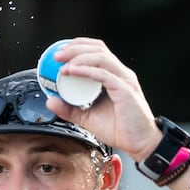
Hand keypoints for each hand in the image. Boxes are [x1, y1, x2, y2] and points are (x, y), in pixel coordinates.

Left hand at [43, 38, 161, 162]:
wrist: (139, 144)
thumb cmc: (120, 130)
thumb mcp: (87, 118)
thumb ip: (69, 109)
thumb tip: (51, 102)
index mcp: (114, 76)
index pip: (97, 51)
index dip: (78, 46)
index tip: (60, 52)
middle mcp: (120, 74)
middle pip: (98, 49)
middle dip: (75, 48)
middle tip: (56, 55)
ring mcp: (124, 80)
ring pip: (101, 57)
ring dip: (79, 57)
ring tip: (62, 63)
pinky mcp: (125, 90)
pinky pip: (103, 74)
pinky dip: (86, 70)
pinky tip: (72, 71)